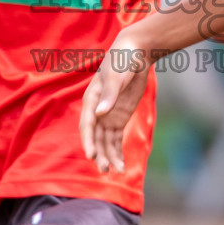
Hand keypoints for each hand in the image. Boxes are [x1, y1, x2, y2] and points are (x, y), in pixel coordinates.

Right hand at [79, 37, 150, 173]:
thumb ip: (110, 95)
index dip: (88, 141)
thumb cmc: (122, 60)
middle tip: (104, 170)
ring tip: (117, 171)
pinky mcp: (119, 118)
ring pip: (105, 141)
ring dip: (109, 156)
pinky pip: (116, 138)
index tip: (91, 155)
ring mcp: (108, 115)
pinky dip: (118, 151)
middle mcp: (97, 110)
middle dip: (99, 154)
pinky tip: (121, 165)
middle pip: (96, 137)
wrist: (136, 53)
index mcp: (92, 100)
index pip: (87, 125)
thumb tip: (100, 114)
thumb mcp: (116, 76)